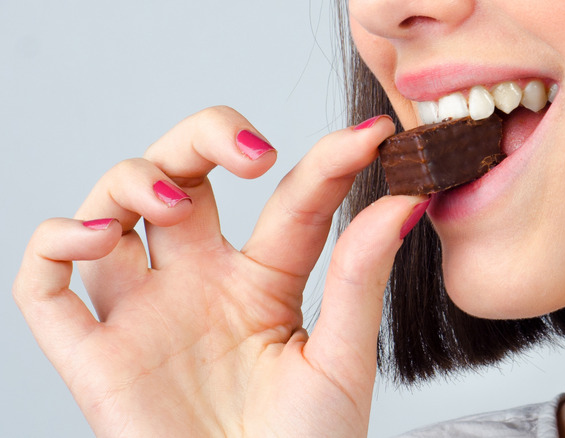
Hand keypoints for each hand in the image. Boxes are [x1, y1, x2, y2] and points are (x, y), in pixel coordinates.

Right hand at [13, 107, 425, 436]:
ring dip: (131, 178)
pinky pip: (44, 287)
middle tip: (251, 151)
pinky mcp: (96, 356)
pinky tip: (98, 238)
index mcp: (263, 281)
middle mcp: (199, 283)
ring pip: (111, 207)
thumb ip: (361, 277)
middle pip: (181, 172)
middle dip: (203, 138)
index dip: (328, 161)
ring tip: (174, 202)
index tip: (372, 137)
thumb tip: (405, 200)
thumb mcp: (343, 359)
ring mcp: (145, 313)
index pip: (290, 199)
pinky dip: (53, 244)